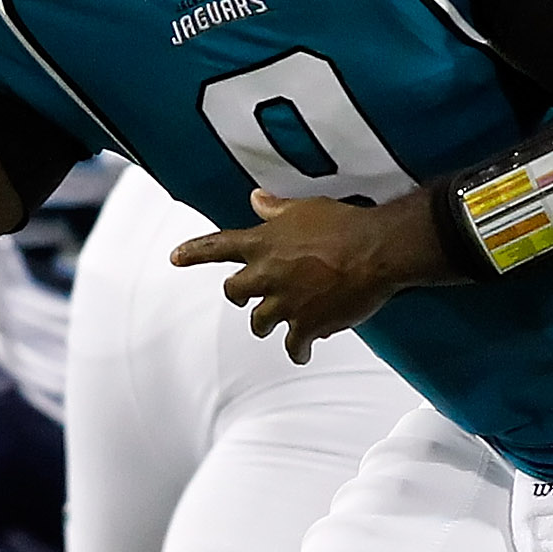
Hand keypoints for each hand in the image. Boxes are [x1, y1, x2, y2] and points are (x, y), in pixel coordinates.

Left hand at [169, 189, 439, 360]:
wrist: (377, 250)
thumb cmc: (345, 225)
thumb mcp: (305, 208)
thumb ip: (276, 208)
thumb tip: (257, 199)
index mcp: (263, 243)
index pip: (217, 247)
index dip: (194, 252)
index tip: (175, 257)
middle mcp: (266, 274)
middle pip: (234, 292)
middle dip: (239, 297)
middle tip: (245, 301)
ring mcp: (284, 302)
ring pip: (260, 323)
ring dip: (266, 325)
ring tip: (275, 327)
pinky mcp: (306, 324)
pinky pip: (293, 346)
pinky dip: (297, 351)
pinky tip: (302, 353)